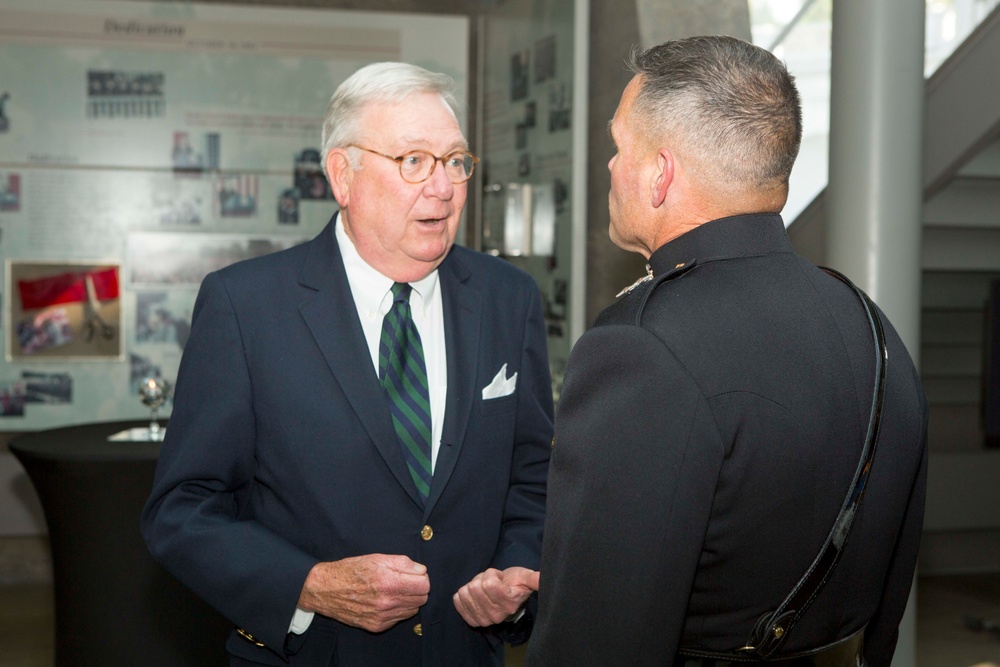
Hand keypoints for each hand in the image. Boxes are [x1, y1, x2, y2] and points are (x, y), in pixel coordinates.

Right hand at [298, 554, 429, 632]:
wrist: (326, 589)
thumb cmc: (350, 571)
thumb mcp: (377, 558)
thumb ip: (403, 563)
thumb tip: (421, 570)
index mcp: (388, 582)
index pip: (424, 584)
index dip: (421, 577)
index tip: (414, 574)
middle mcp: (387, 602)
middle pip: (422, 598)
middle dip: (417, 588)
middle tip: (404, 581)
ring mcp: (382, 617)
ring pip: (413, 610)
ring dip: (408, 600)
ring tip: (394, 590)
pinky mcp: (377, 626)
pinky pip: (399, 619)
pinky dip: (397, 610)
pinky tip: (385, 601)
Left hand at [453, 566, 539, 626]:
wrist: (505, 595)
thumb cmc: (515, 582)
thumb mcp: (525, 577)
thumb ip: (534, 578)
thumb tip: (544, 578)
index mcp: (509, 604)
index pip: (489, 584)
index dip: (492, 574)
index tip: (500, 578)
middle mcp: (496, 616)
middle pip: (475, 587)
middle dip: (481, 579)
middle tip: (490, 583)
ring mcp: (483, 620)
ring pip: (465, 592)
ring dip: (473, 585)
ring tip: (483, 589)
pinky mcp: (471, 619)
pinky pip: (457, 601)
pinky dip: (463, 593)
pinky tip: (475, 595)